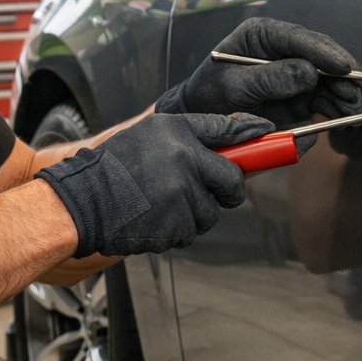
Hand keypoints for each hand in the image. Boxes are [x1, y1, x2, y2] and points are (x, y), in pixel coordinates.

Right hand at [38, 112, 273, 256]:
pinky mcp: (175, 229)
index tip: (279, 143)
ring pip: (210, 212)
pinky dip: (179, 227)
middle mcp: (186, 166)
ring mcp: (181, 200)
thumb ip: (203, 129)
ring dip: (195, 210)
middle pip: (230, 185)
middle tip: (198, 184)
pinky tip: (155, 215)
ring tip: (163, 199)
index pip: (233, 141)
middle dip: (222, 189)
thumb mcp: (157, 130)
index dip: (259, 146)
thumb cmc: (118, 164)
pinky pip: (192, 231)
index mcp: (182, 138)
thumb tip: (252, 129)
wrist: (82, 202)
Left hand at [156, 18, 361, 125]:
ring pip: (329, 80)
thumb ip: (270, 78)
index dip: (325, 52)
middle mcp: (284, 50)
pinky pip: (325, 99)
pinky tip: (347, 120)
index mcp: (263, 35)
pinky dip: (337, 109)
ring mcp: (294, 72)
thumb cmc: (210, 95)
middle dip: (342, 76)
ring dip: (344, 95)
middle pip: (322, 57)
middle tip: (355, 95)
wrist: (203, 118)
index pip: (300, 38)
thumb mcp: (235, 85)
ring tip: (354, 113)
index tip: (344, 67)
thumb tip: (308, 73)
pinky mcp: (300, 95)